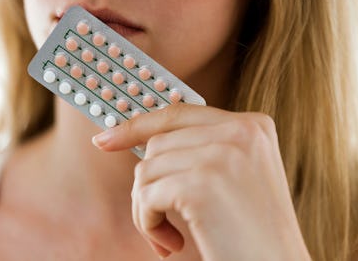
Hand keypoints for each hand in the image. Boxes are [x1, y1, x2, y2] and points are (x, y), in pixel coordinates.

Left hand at [92, 103, 310, 260]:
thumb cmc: (252, 234)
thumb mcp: (236, 176)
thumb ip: (201, 148)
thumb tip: (138, 139)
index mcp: (252, 125)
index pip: (178, 113)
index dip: (137, 125)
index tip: (104, 139)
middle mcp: (240, 131)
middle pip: (158, 145)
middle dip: (149, 186)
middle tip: (159, 223)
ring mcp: (223, 154)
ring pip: (147, 170)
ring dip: (147, 209)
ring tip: (170, 237)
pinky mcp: (203, 184)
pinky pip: (146, 196)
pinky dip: (148, 223)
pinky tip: (172, 244)